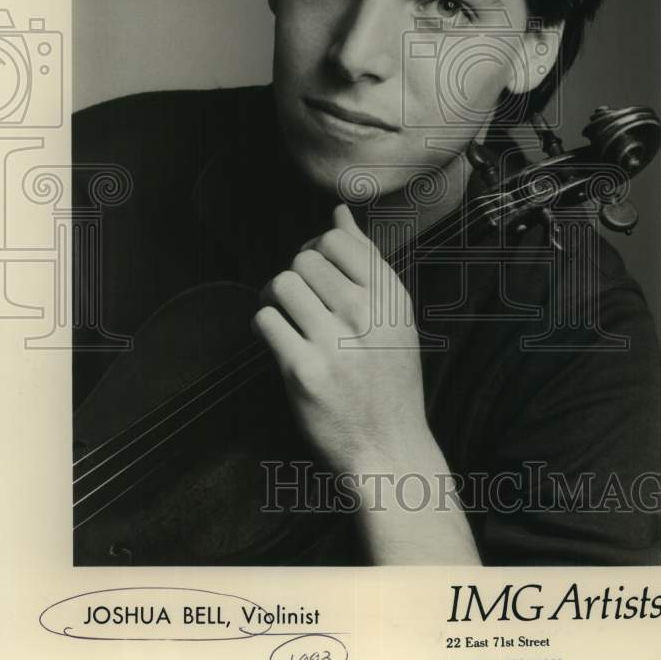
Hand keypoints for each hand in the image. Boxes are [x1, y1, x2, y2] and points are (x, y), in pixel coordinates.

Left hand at [252, 204, 430, 474]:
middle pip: (304, 260)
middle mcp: (364, 315)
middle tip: (299, 300)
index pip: (337, 239)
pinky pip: (265, 321)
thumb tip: (339, 211)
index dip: (317, 249)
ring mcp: (334, 343)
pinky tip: (279, 340)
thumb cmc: (389, 379)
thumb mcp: (395, 317)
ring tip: (285, 316)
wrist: (389, 448)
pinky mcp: (303, 371)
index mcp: (389, 298)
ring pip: (282, 285)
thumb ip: (368, 262)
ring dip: (275, 298)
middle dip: (295, 275)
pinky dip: (265, 327)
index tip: (317, 271)